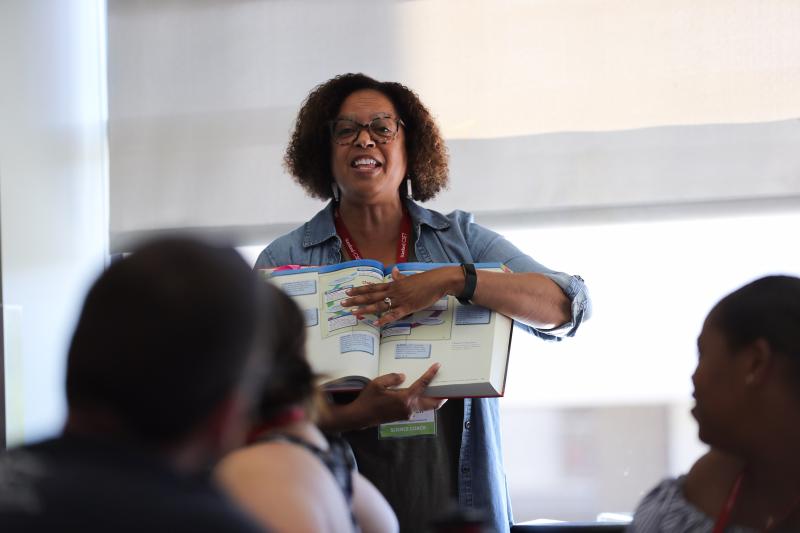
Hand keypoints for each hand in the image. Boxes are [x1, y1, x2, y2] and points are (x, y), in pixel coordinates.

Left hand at [342, 266, 461, 326]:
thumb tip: (394, 271)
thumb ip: (399, 277)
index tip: (348, 291)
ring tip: (354, 313)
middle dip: (356, 300)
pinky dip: (385, 319)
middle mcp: (394, 291)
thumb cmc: (425, 280)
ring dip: (366, 309)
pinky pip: (394, 315)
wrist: (437, 282)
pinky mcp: (408, 307)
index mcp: (393, 284)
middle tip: (343, 303)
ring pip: (379, 305)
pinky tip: (376, 324)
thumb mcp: (409, 278)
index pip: (373, 287)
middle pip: (371, 296)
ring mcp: (400, 299)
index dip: (360, 290)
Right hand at [345, 363, 445, 428]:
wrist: (360, 416)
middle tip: (448, 388)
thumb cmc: (368, 399)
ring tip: (437, 391)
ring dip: (433, 400)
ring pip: (426, 408)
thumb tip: (403, 376)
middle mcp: (409, 408)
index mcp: (405, 399)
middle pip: (432, 404)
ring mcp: (407, 414)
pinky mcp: (402, 417)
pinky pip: (417, 409)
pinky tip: (419, 395)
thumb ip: (392, 378)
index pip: (422, 384)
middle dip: (441, 397)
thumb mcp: (378, 384)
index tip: (437, 366)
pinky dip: (422, 402)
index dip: (431, 374)